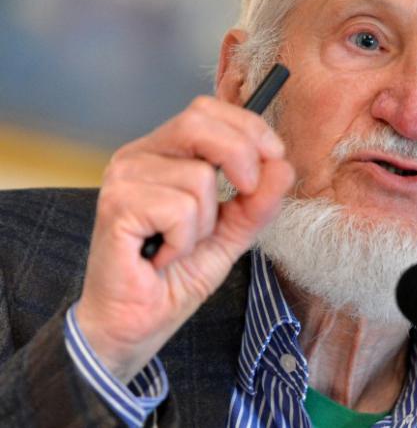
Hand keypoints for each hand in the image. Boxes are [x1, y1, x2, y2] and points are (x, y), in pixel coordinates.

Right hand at [75, 95, 294, 381]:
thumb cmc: (174, 276)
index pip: (206, 110)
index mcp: (163, 153)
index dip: (247, 127)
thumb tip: (282, 166)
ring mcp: (123, 178)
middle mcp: (138, 156)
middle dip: (240, 158)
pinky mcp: (116, 206)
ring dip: (205, 223)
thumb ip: (258, 202)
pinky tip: (163, 256)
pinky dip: (184, 241)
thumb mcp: (231, 234)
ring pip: (199, 176)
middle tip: (243, 197)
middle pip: (200, 123)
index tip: (274, 156)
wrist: (135, 325)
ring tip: (180, 245)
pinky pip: (180, 208)